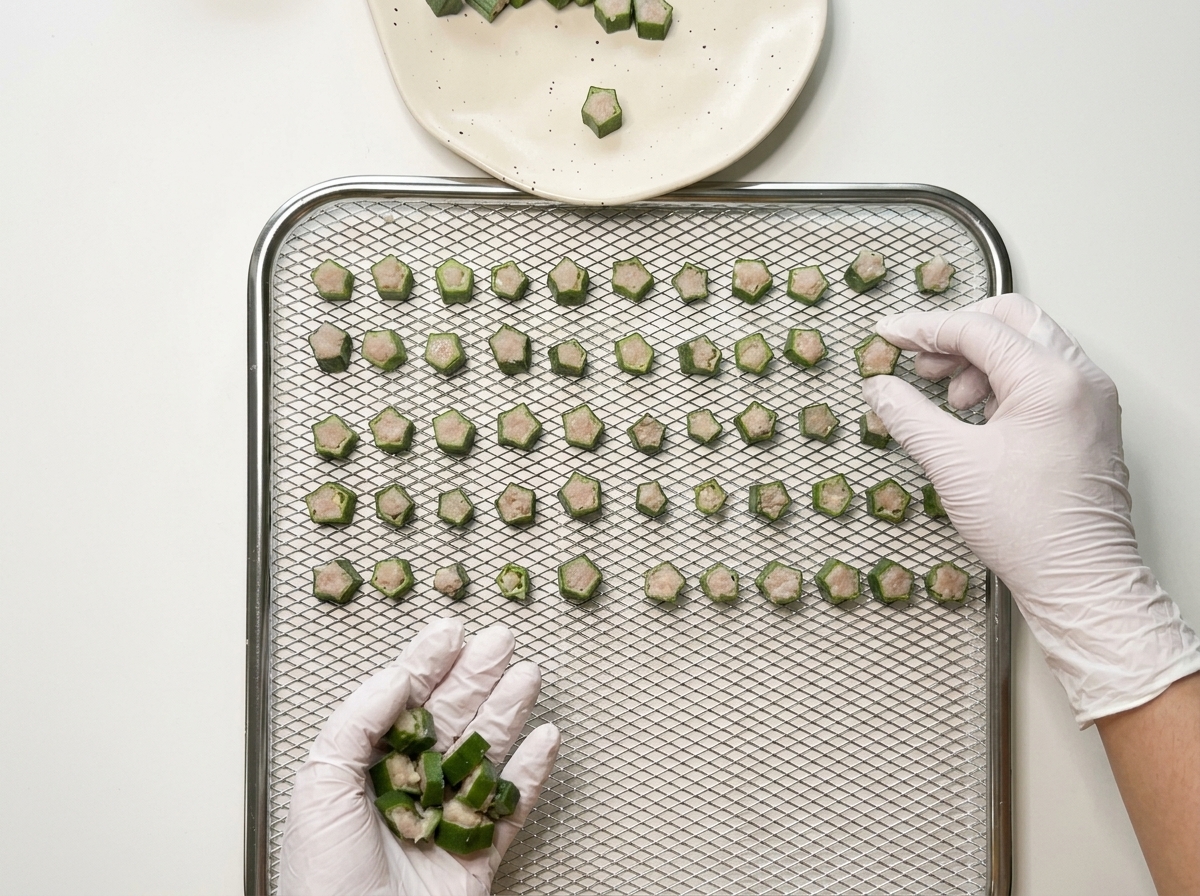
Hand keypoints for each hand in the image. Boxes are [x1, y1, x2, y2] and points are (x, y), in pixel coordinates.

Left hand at [278, 618, 559, 895]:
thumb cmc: (324, 878)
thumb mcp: (321, 784)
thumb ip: (358, 721)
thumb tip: (397, 674)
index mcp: (368, 766)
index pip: (403, 701)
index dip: (427, 663)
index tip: (450, 631)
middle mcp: (410, 785)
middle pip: (451, 717)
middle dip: (477, 675)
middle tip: (501, 640)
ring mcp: (447, 816)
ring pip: (485, 751)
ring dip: (508, 710)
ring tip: (528, 675)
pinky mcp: (478, 852)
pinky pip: (511, 805)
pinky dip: (532, 772)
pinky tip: (544, 739)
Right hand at [862, 293, 1199, 725]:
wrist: (1078, 579)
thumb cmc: (1029, 528)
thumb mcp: (951, 463)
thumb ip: (907, 414)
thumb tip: (879, 388)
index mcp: (1050, 380)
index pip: (977, 329)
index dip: (923, 328)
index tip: (888, 334)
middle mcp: (1080, 379)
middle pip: (1011, 320)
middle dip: (958, 334)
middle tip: (919, 361)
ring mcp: (1089, 399)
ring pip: (1028, 346)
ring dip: (980, 360)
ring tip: (947, 398)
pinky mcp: (1087, 421)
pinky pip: (1041, 377)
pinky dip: (1002, 382)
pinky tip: (975, 415)